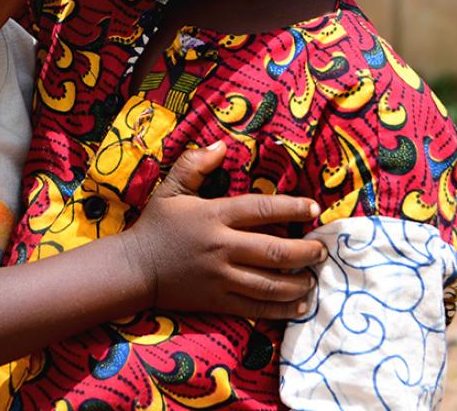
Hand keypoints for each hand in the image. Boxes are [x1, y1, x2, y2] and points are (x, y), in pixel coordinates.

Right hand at [122, 141, 324, 319]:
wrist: (134, 269)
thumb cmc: (156, 226)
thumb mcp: (170, 189)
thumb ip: (194, 164)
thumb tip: (221, 146)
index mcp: (214, 216)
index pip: (260, 209)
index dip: (291, 208)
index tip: (314, 209)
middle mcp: (221, 247)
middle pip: (273, 251)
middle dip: (305, 252)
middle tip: (321, 250)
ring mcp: (221, 277)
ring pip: (269, 284)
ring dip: (298, 283)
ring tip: (314, 279)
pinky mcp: (218, 301)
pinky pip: (255, 307)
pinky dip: (281, 308)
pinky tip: (299, 306)